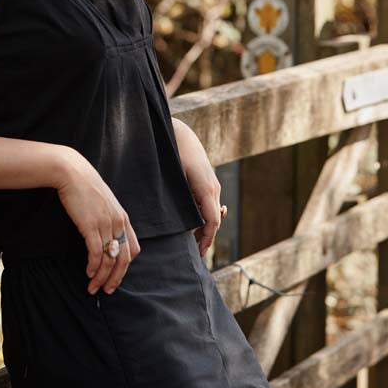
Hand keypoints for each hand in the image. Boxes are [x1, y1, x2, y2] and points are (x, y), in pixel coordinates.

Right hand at [54, 148, 140, 294]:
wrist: (72, 172)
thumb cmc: (85, 186)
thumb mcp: (104, 202)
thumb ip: (109, 218)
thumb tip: (105, 234)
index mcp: (123, 218)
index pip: (133, 249)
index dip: (126, 266)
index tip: (116, 275)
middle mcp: (118, 222)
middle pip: (124, 259)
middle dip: (116, 278)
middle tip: (107, 290)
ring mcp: (106, 224)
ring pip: (109, 259)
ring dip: (102, 277)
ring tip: (94, 288)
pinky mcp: (91, 225)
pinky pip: (96, 253)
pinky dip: (93, 267)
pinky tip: (88, 273)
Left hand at [172, 118, 222, 256]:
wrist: (179, 132)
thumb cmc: (173, 153)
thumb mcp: (174, 179)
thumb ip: (180, 201)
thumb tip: (183, 222)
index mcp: (206, 189)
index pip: (213, 222)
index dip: (207, 240)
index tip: (199, 254)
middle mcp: (213, 188)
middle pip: (214, 220)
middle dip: (206, 238)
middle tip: (194, 254)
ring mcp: (212, 184)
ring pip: (212, 213)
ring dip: (205, 228)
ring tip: (192, 244)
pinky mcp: (207, 181)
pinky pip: (209, 204)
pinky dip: (204, 217)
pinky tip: (194, 226)